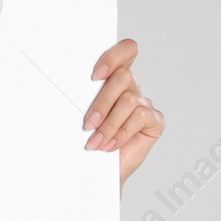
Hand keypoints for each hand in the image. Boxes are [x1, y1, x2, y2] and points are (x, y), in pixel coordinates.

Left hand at [82, 38, 163, 185]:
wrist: (97, 171)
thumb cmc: (86, 140)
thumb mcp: (80, 115)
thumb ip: (82, 97)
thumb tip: (65, 86)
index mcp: (114, 78)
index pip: (127, 50)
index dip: (114, 57)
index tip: (94, 76)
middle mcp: (131, 88)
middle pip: (124, 76)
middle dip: (102, 103)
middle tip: (88, 124)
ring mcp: (144, 104)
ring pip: (129, 100)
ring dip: (109, 124)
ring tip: (96, 142)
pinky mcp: (154, 121)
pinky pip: (140, 117)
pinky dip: (122, 133)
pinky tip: (110, 146)